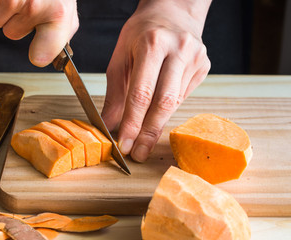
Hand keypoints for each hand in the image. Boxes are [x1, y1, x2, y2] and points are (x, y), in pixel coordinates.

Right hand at [0, 0, 78, 66]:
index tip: (37, 55)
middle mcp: (35, 5)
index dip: (40, 53)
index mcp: (58, 14)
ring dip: (2, 11)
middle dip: (16, 22)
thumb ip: (57, 39)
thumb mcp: (65, 13)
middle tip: (27, 5)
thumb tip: (39, 59)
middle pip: (11, 33)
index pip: (47, 50)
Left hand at [101, 0, 211, 161]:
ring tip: (144, 140)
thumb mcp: (121, 58)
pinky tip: (158, 112)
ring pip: (175, 103)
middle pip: (164, 103)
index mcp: (153, 44)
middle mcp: (178, 50)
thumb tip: (110, 125)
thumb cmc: (141, 33)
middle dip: (148, 133)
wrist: (172, 13)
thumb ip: (116, 93)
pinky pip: (183, 97)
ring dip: (157, 124)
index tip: (125, 144)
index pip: (141, 93)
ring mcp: (195, 59)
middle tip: (138, 154)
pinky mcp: (204, 67)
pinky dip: (168, 110)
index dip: (132, 123)